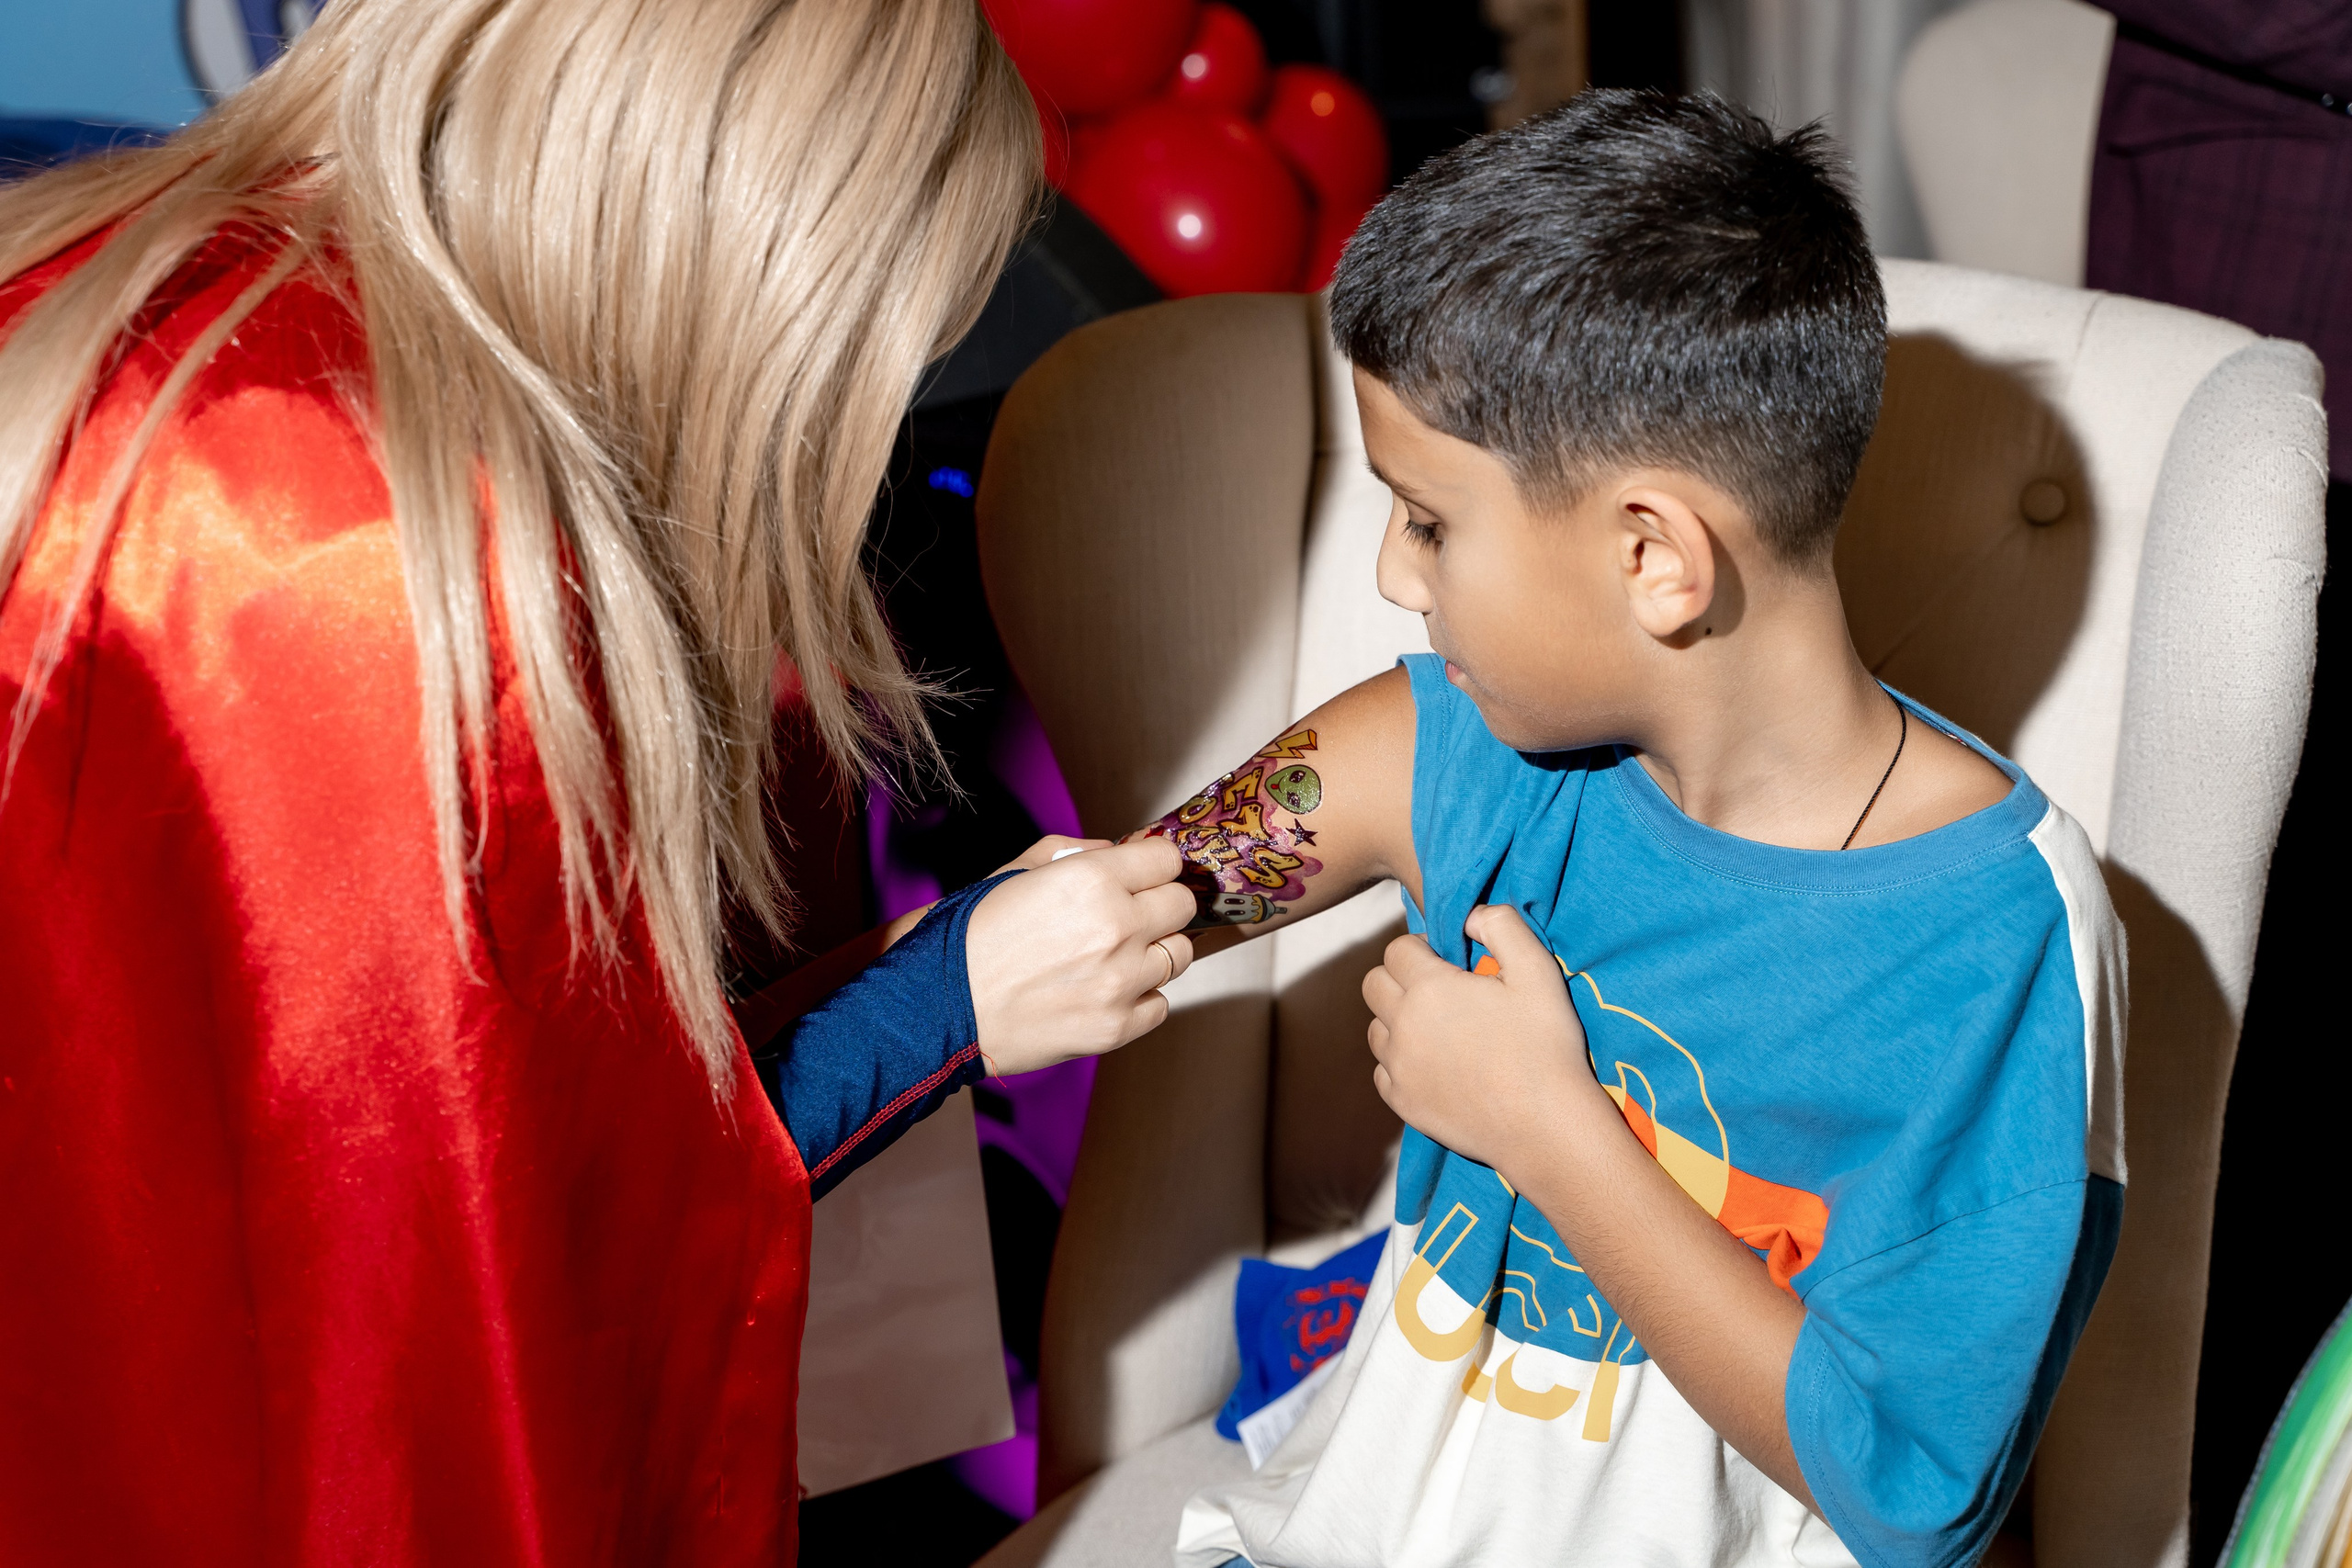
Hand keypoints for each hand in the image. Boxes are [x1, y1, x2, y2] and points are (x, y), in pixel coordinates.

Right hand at [966, 836, 1195, 1075]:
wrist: (937, 1006)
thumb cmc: (970, 936)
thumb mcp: (1016, 870)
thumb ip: (1077, 851)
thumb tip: (1120, 851)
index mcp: (1091, 880)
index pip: (1167, 857)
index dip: (1155, 863)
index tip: (1146, 873)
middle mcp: (1116, 927)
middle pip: (1183, 904)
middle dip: (1161, 904)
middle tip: (1132, 914)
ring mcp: (1120, 982)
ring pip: (1178, 955)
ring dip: (1154, 951)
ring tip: (1114, 956)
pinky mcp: (1116, 1027)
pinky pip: (1160, 1004)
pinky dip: (1140, 998)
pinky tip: (1105, 991)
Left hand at [1362, 904, 1599, 1169]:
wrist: (1545, 1125)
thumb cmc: (1545, 1045)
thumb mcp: (1538, 971)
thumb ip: (1503, 926)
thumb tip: (1470, 915)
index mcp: (1429, 987)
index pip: (1397, 949)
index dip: (1421, 948)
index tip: (1447, 962)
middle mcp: (1402, 1025)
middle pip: (1374, 984)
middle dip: (1399, 978)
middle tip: (1439, 992)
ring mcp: (1398, 1067)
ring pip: (1376, 1029)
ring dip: (1398, 1021)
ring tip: (1439, 1031)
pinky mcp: (1402, 1102)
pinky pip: (1383, 1071)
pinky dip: (1401, 1064)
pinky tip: (1436, 1067)